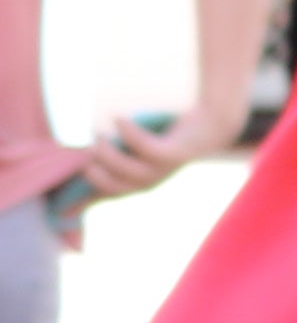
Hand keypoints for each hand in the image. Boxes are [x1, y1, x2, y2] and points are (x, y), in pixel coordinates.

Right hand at [73, 101, 240, 200]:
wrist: (210, 127)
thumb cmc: (165, 138)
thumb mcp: (134, 152)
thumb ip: (110, 160)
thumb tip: (81, 167)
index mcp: (137, 183)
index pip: (105, 196)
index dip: (83, 199)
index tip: (61, 204)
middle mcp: (151, 181)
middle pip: (116, 188)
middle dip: (95, 175)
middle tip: (81, 154)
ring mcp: (164, 170)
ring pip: (130, 171)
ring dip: (109, 154)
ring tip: (98, 134)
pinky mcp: (176, 154)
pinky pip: (148, 148)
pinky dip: (130, 134)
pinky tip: (118, 118)